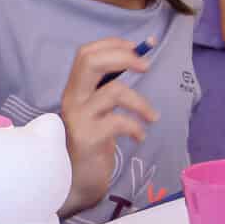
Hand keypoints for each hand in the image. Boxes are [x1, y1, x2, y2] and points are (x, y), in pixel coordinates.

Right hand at [59, 39, 160, 215]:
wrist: (77, 179)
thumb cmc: (93, 139)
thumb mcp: (98, 109)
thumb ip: (109, 86)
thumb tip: (140, 57)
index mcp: (75, 88)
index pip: (86, 53)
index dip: (113, 44)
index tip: (138, 48)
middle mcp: (72, 99)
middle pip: (90, 62)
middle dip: (123, 57)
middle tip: (146, 66)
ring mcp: (78, 118)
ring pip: (113, 92)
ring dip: (141, 103)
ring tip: (152, 117)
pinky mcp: (87, 138)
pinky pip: (118, 123)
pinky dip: (136, 127)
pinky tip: (140, 137)